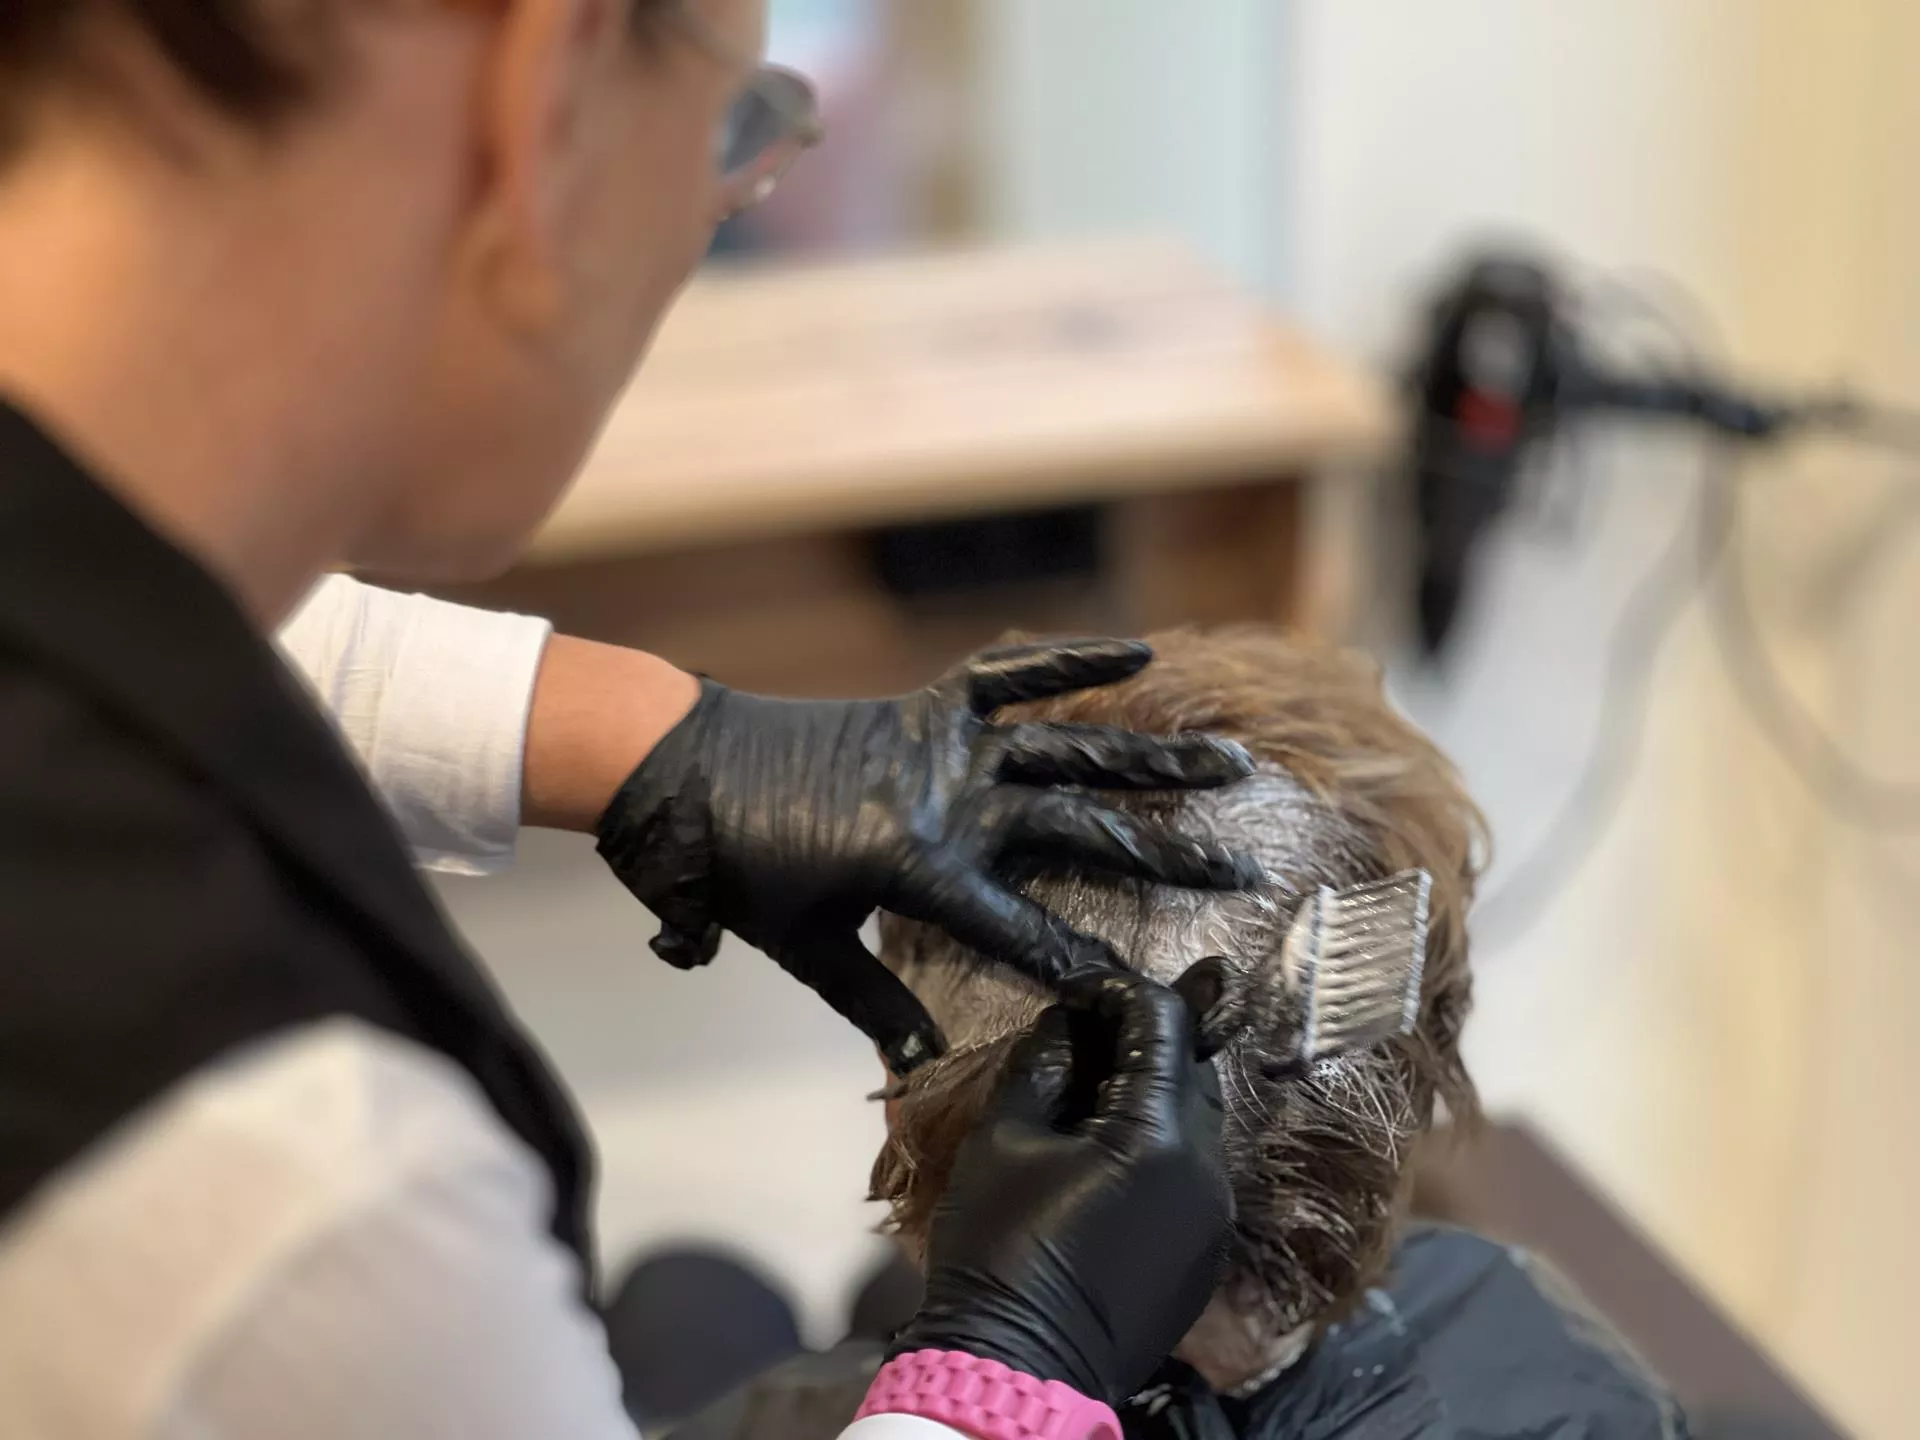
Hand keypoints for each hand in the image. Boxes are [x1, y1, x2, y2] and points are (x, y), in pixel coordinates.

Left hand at [595, 641, 1257, 1072]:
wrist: (683, 773)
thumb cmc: (740, 871)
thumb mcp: (806, 950)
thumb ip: (872, 1003)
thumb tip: (922, 1064)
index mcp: (924, 872)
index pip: (1028, 932)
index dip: (1088, 964)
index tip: (1152, 988)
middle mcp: (956, 804)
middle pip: (1081, 834)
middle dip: (1166, 856)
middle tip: (1243, 869)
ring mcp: (947, 748)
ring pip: (1069, 753)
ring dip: (1150, 760)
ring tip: (1229, 762)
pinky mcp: (928, 706)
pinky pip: (1008, 678)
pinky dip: (1067, 660)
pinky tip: (1137, 653)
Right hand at [890, 967, 1233, 1406]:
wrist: (1018, 1369)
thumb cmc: (998, 1249)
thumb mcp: (1002, 1139)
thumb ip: (1041, 1066)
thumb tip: (1065, 1022)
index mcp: (1158, 1136)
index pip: (1164, 1023)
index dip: (1118, 990)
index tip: (1074, 989)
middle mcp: (1208, 1170)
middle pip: (1190, 1068)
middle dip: (1138, 1039)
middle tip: (1077, 1037)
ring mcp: (1216, 1216)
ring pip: (1195, 1119)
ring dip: (1150, 1091)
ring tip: (1085, 1095)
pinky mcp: (1207, 1251)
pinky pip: (1194, 1171)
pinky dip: (1157, 1144)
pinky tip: (1103, 1154)